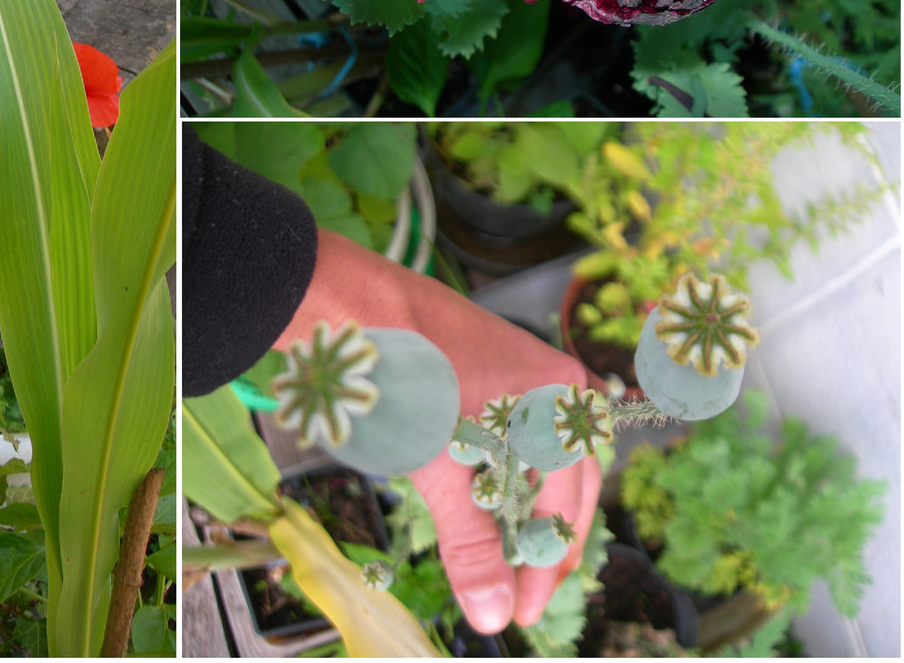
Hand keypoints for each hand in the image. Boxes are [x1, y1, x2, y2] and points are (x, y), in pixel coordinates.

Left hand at [276, 229, 604, 634]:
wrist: (348, 301)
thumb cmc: (400, 372)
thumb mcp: (438, 465)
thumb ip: (470, 540)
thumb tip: (493, 612)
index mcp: (557, 402)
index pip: (564, 508)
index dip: (542, 567)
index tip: (521, 611)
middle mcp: (550, 385)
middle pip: (564, 484)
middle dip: (541, 543)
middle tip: (519, 595)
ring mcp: (517, 373)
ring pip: (537, 459)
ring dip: (523, 510)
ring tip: (502, 556)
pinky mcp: (482, 370)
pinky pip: (511, 434)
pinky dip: (501, 475)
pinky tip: (482, 499)